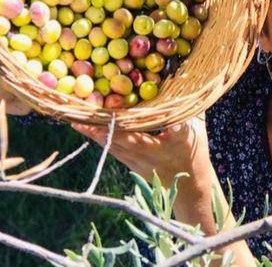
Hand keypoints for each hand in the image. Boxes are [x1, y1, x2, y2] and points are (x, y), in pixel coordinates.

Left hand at [72, 115, 209, 188]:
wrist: (190, 188)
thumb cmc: (194, 155)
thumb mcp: (195, 131)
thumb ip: (188, 109)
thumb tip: (184, 82)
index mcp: (156, 146)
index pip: (131, 134)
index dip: (114, 124)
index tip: (101, 114)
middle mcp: (141, 156)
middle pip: (112, 140)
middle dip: (95, 127)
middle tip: (77, 115)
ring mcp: (134, 162)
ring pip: (109, 146)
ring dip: (93, 133)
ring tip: (76, 120)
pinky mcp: (131, 165)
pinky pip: (113, 150)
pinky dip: (101, 139)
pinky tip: (89, 130)